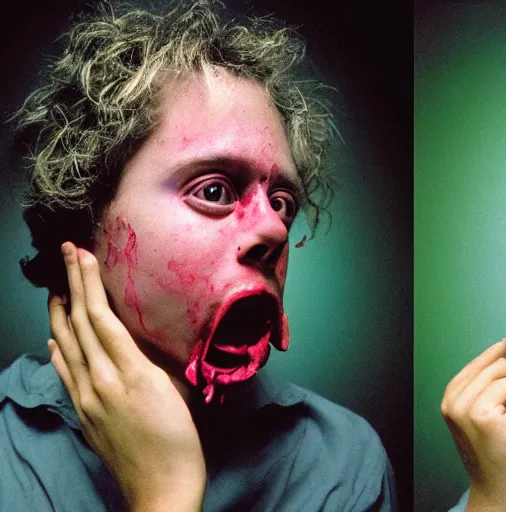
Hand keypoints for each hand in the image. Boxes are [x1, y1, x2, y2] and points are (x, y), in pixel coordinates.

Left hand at [46, 242, 204, 511]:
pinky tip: (56, 337)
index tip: (81, 254)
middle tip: (65, 255)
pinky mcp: (84, 413)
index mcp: (129, 372)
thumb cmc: (181, 441)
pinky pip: (65, 372)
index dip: (89, 284)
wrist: (162, 485)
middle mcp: (100, 382)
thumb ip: (154, 363)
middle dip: (71, 286)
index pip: (101, 317)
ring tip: (56, 289)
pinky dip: (58, 348)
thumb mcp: (176, 392)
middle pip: (79, 325)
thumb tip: (140, 339)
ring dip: (59, 313)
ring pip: (66, 345)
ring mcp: (87, 398)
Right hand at [441, 339, 505, 510]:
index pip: (474, 365)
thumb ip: (486, 388)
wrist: (501, 491)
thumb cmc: (499, 458)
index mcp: (449, 402)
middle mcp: (453, 403)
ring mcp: (467, 407)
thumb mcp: (485, 418)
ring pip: (502, 370)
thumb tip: (501, 348)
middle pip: (489, 365)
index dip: (496, 358)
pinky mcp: (486, 413)